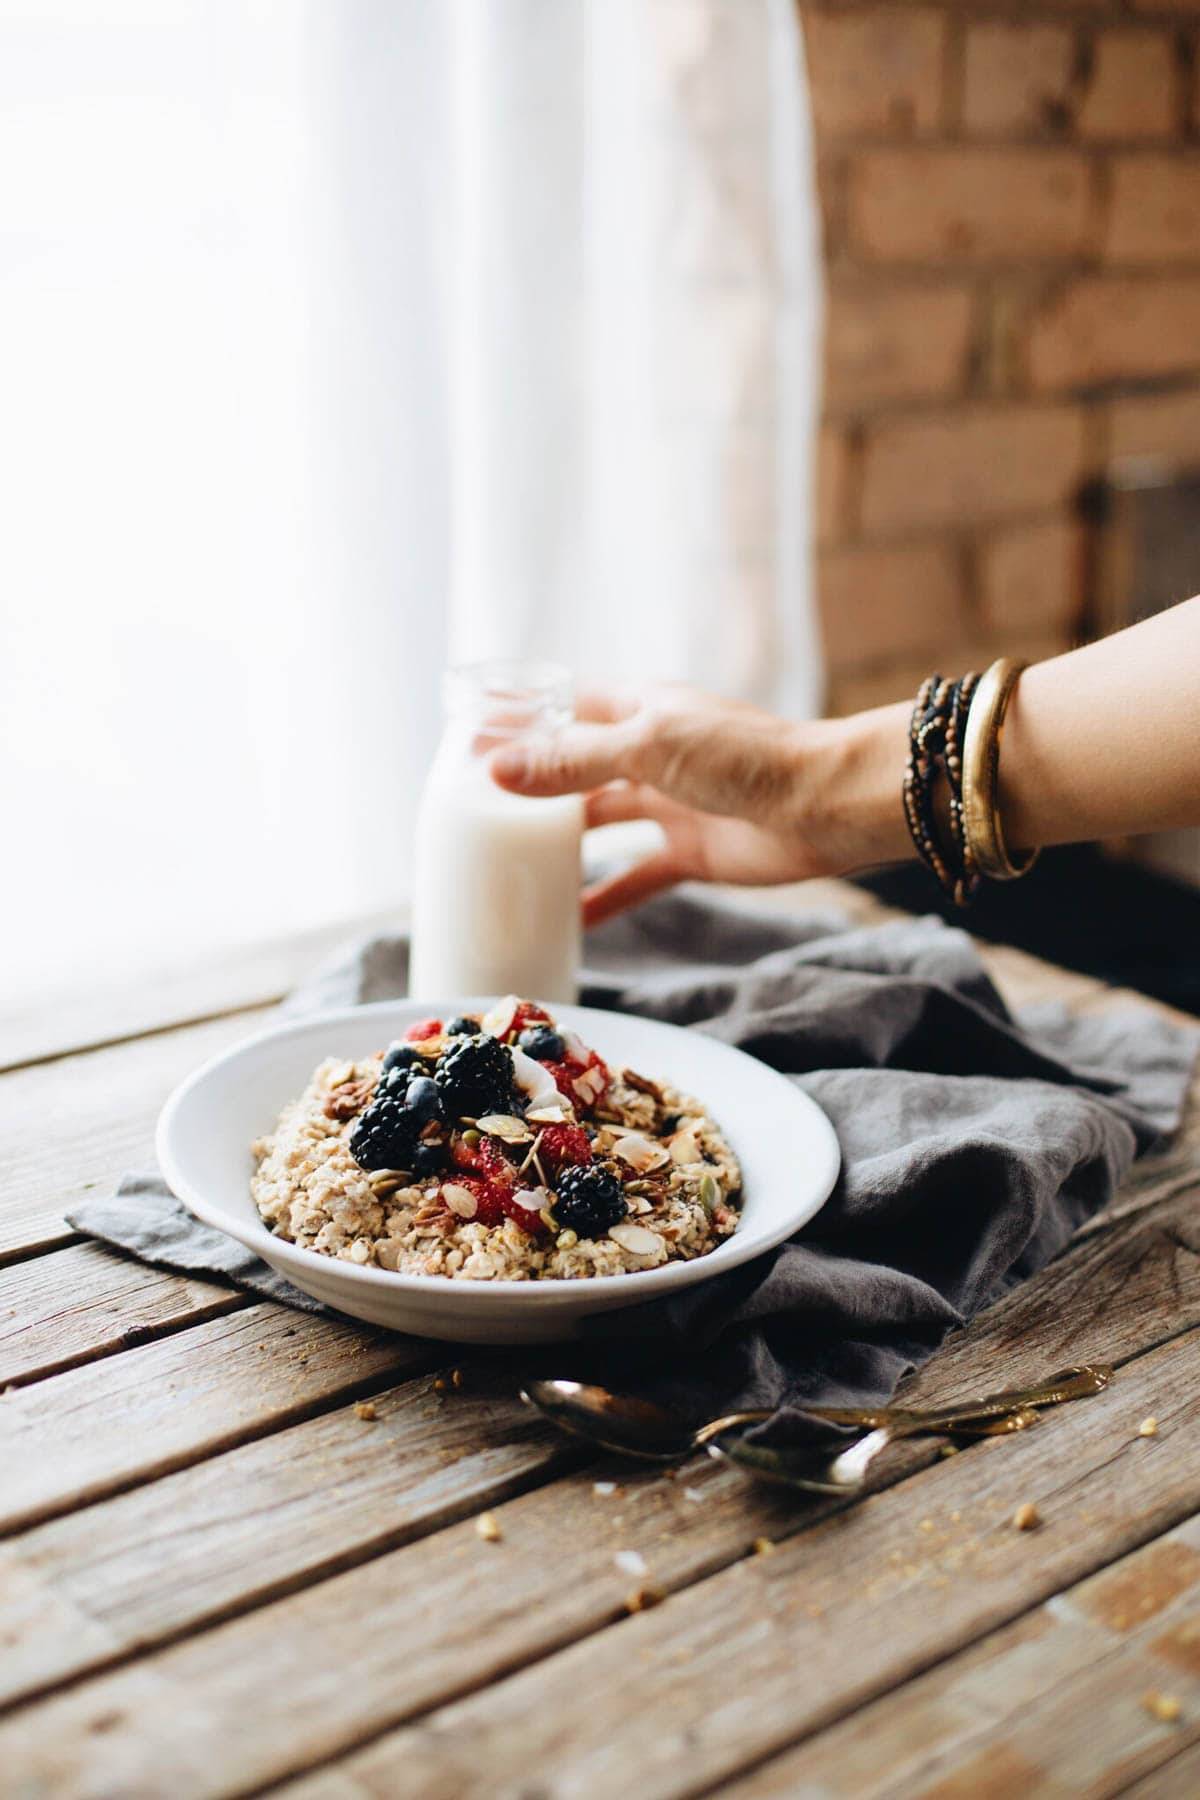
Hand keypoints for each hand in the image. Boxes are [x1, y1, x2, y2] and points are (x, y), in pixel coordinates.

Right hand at [489, 686, 911, 925]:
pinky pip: (634, 877)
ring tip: (506, 864)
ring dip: (561, 843)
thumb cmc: (743, 757)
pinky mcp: (688, 852)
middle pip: (577, 767)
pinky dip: (603, 899)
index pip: (569, 705)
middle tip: (474, 812)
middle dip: (532, 786)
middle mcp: (650, 752)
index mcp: (641, 708)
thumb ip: (574, 761)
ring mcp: (669, 804)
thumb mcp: (647, 747)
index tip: (471, 738)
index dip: (524, 718)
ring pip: (600, 822)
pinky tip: (568, 922)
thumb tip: (497, 771)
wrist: (822, 805)